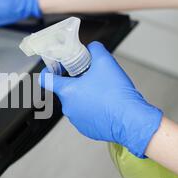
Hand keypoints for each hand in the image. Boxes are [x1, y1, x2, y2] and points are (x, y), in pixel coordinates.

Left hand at [39, 41, 162, 157]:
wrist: (131, 119)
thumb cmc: (117, 95)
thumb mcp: (105, 62)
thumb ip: (95, 50)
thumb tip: (93, 48)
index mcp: (67, 92)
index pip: (46, 80)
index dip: (48, 70)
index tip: (53, 68)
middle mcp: (68, 108)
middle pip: (66, 90)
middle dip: (77, 82)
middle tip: (91, 77)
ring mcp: (77, 120)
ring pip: (77, 103)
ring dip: (86, 96)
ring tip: (103, 92)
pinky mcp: (87, 129)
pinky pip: (86, 115)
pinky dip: (94, 109)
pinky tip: (106, 104)